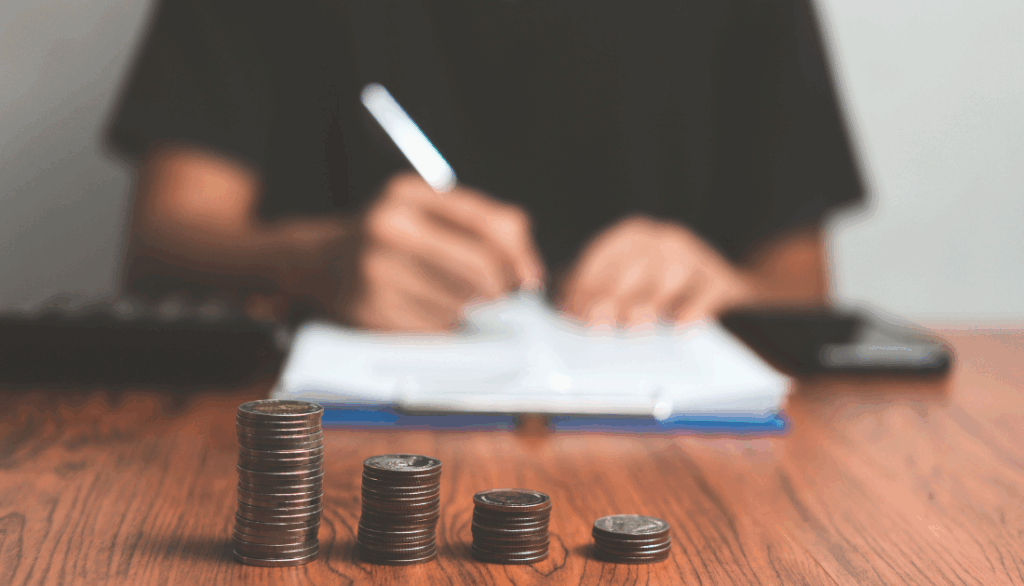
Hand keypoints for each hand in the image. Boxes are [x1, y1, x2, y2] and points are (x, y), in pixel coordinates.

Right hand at [338, 173, 544, 330]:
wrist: (320, 262)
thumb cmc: (390, 238)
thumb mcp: (427, 211)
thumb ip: (481, 226)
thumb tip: (527, 273)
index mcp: (408, 193)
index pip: (489, 224)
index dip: (520, 255)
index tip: (530, 278)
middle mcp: (388, 227)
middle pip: (480, 269)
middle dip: (500, 290)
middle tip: (502, 298)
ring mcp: (376, 271)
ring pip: (461, 304)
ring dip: (470, 311)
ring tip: (453, 301)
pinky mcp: (370, 310)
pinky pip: (435, 329)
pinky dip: (445, 328)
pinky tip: (431, 314)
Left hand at [556, 215, 752, 326]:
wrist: (716, 280)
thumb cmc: (655, 283)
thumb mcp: (622, 278)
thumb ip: (592, 291)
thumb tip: (567, 312)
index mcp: (630, 235)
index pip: (602, 258)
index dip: (585, 288)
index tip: (574, 313)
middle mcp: (661, 239)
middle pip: (633, 267)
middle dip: (613, 298)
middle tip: (598, 327)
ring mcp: (692, 255)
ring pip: (668, 276)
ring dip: (649, 305)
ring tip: (633, 329)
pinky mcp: (717, 277)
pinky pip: (703, 293)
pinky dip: (690, 310)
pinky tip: (677, 327)